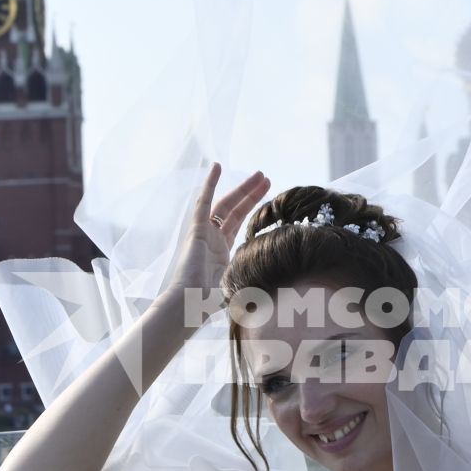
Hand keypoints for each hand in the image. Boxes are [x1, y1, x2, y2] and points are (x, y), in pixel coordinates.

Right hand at [171, 163, 269, 299]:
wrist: (190, 304)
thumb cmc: (210, 302)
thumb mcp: (240, 287)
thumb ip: (255, 281)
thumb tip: (281, 286)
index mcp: (222, 252)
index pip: (240, 223)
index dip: (253, 208)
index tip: (270, 195)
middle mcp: (213, 240)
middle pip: (235, 210)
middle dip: (251, 194)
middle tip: (266, 178)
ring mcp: (204, 233)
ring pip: (225, 204)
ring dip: (241, 188)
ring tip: (259, 174)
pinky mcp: (195, 230)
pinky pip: (203, 202)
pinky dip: (209, 184)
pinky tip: (216, 167)